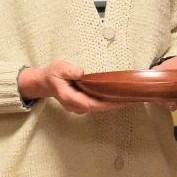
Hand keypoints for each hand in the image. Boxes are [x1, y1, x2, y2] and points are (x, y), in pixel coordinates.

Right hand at [17, 60, 131, 113]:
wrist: (45, 82)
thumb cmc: (53, 74)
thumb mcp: (59, 68)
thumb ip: (69, 71)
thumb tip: (81, 72)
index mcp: (69, 97)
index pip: (90, 103)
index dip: (105, 103)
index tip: (119, 100)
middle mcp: (74, 106)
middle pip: (98, 108)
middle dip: (114, 105)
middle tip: (131, 99)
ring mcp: (78, 107)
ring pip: (98, 108)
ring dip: (113, 104)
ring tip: (129, 98)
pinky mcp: (82, 104)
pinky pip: (97, 105)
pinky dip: (108, 102)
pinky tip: (118, 97)